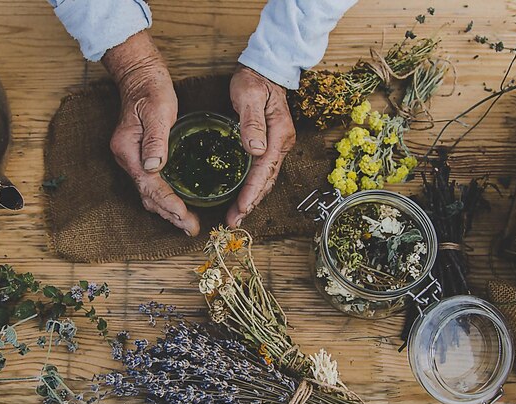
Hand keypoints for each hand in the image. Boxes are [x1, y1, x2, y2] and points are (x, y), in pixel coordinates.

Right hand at [102, 31, 200, 235]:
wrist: (139, 77)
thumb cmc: (150, 90)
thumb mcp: (157, 111)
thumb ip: (155, 139)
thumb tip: (154, 166)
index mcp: (128, 151)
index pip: (150, 186)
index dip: (169, 204)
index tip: (186, 218)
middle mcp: (128, 159)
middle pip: (148, 195)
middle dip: (170, 214)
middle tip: (192, 228)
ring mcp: (133, 159)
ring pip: (149, 193)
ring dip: (168, 210)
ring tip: (187, 224)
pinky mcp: (141, 157)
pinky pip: (152, 184)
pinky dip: (166, 198)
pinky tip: (179, 205)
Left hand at [226, 65, 296, 226]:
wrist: (266, 69)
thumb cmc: (255, 80)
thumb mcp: (250, 96)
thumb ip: (252, 123)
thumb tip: (255, 149)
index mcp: (279, 135)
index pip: (264, 169)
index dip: (252, 191)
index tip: (241, 208)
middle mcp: (282, 143)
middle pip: (267, 180)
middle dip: (251, 203)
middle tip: (233, 221)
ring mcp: (278, 145)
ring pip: (265, 179)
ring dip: (252, 198)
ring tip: (236, 215)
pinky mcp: (271, 144)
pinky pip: (262, 171)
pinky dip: (253, 187)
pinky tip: (242, 196)